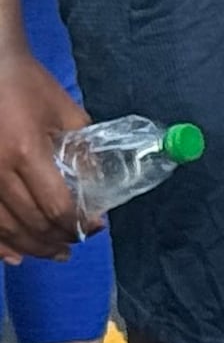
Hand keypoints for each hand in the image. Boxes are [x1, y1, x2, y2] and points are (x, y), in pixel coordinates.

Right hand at [0, 47, 87, 262]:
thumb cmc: (28, 86)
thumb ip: (82, 151)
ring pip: (3, 228)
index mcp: (27, 152)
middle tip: (75, 243)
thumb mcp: (66, 112)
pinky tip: (11, 256)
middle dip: (57, 238)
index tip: (94, 226)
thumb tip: (95, 187)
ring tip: (52, 253)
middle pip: (29, 222)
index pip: (56, 204)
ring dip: (30, 247)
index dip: (76, 223)